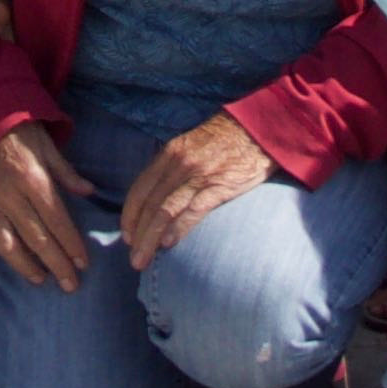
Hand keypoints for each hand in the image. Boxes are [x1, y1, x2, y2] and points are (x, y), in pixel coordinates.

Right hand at [0, 124, 95, 291]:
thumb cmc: (20, 133)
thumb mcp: (48, 146)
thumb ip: (67, 173)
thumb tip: (89, 192)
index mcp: (33, 179)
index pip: (56, 219)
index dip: (70, 244)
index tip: (83, 263)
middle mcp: (13, 196)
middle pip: (38, 238)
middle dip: (57, 264)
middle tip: (72, 285)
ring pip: (13, 245)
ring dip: (31, 267)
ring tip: (47, 282)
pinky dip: (10, 258)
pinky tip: (24, 268)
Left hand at [119, 111, 269, 268]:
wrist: (259, 128)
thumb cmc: (227, 139)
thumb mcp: (192, 145)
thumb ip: (175, 166)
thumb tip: (159, 195)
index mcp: (171, 153)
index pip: (141, 188)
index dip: (130, 215)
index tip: (127, 235)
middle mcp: (180, 163)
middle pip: (150, 204)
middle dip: (138, 234)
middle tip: (134, 258)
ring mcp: (199, 175)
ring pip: (165, 210)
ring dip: (151, 237)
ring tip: (143, 259)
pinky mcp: (220, 185)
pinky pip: (194, 209)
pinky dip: (179, 228)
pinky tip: (169, 243)